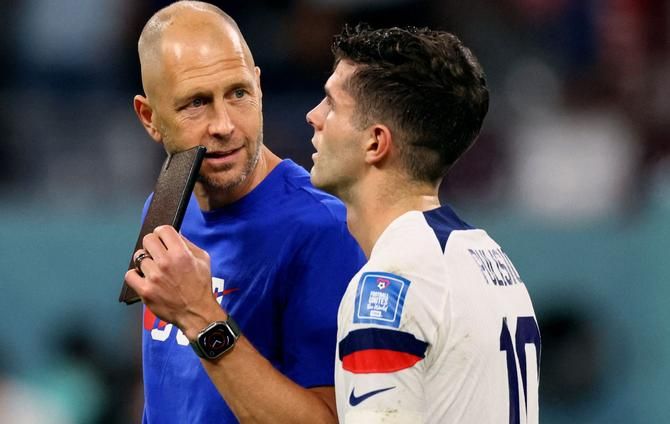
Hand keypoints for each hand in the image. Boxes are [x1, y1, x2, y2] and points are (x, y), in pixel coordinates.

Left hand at [125, 225, 222, 339]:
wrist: (196, 312)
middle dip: (152, 245)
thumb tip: (175, 234)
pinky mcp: (145, 290)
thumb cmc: (200, 287)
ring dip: (145, 261)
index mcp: (181, 253)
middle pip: (148, 240)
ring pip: (139, 257)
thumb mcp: (203, 260)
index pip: (163, 230)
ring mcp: (154, 277)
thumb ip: (188, 244)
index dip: (162, 233)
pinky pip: (130, 275)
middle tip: (156, 253)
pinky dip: (135, 275)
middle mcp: (166, 263)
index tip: (162, 239)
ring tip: (153, 269)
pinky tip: (144, 278)